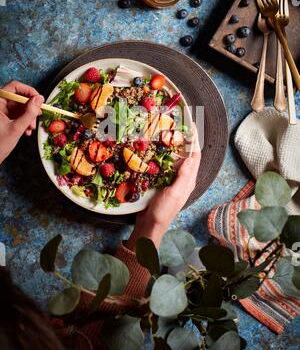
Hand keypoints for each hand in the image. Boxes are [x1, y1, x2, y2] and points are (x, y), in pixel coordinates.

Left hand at [0, 80, 43, 163]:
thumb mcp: (16, 128)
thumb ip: (29, 113)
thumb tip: (39, 99)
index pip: (14, 87)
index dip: (28, 91)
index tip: (39, 100)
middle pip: (19, 97)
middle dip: (30, 108)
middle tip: (37, 117)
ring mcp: (1, 111)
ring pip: (20, 107)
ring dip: (29, 117)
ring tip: (30, 128)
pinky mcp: (4, 118)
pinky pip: (18, 115)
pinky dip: (24, 121)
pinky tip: (26, 131)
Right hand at [127, 128, 200, 249]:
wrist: (150, 225)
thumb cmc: (163, 211)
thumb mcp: (174, 193)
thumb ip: (183, 176)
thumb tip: (191, 157)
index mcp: (189, 180)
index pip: (195, 156)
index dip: (194, 140)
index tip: (192, 126)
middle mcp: (183, 178)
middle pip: (187, 154)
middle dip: (184, 139)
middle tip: (178, 124)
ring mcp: (173, 180)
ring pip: (175, 158)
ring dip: (173, 146)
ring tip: (168, 132)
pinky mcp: (163, 181)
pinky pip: (165, 165)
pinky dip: (163, 155)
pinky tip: (156, 149)